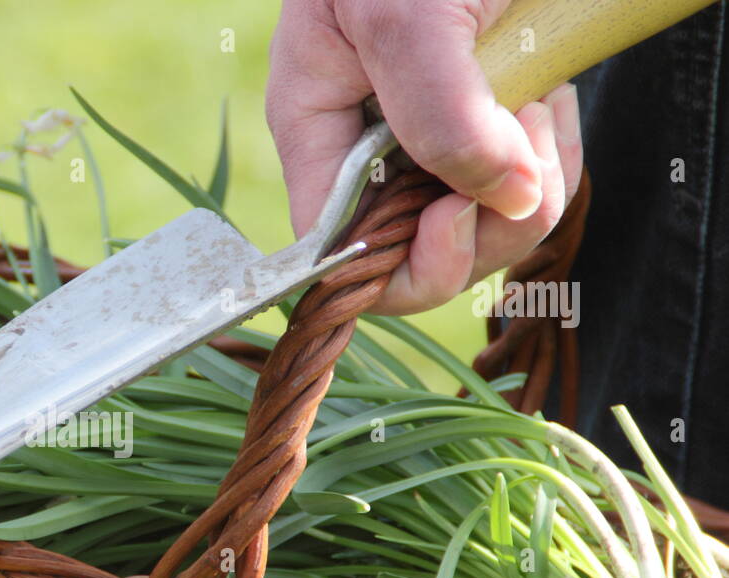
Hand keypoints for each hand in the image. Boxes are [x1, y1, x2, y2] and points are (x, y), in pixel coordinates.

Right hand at [266, 0, 582, 314]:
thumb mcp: (409, 16)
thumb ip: (440, 115)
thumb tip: (502, 200)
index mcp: (315, 126)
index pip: (336, 249)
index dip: (393, 265)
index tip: (451, 220)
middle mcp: (367, 147)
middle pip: (416, 252)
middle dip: (479, 223)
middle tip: (518, 154)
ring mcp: (428, 140)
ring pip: (479, 224)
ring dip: (527, 178)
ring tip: (532, 102)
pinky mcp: (484, 125)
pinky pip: (522, 183)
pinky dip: (551, 154)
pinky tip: (545, 102)